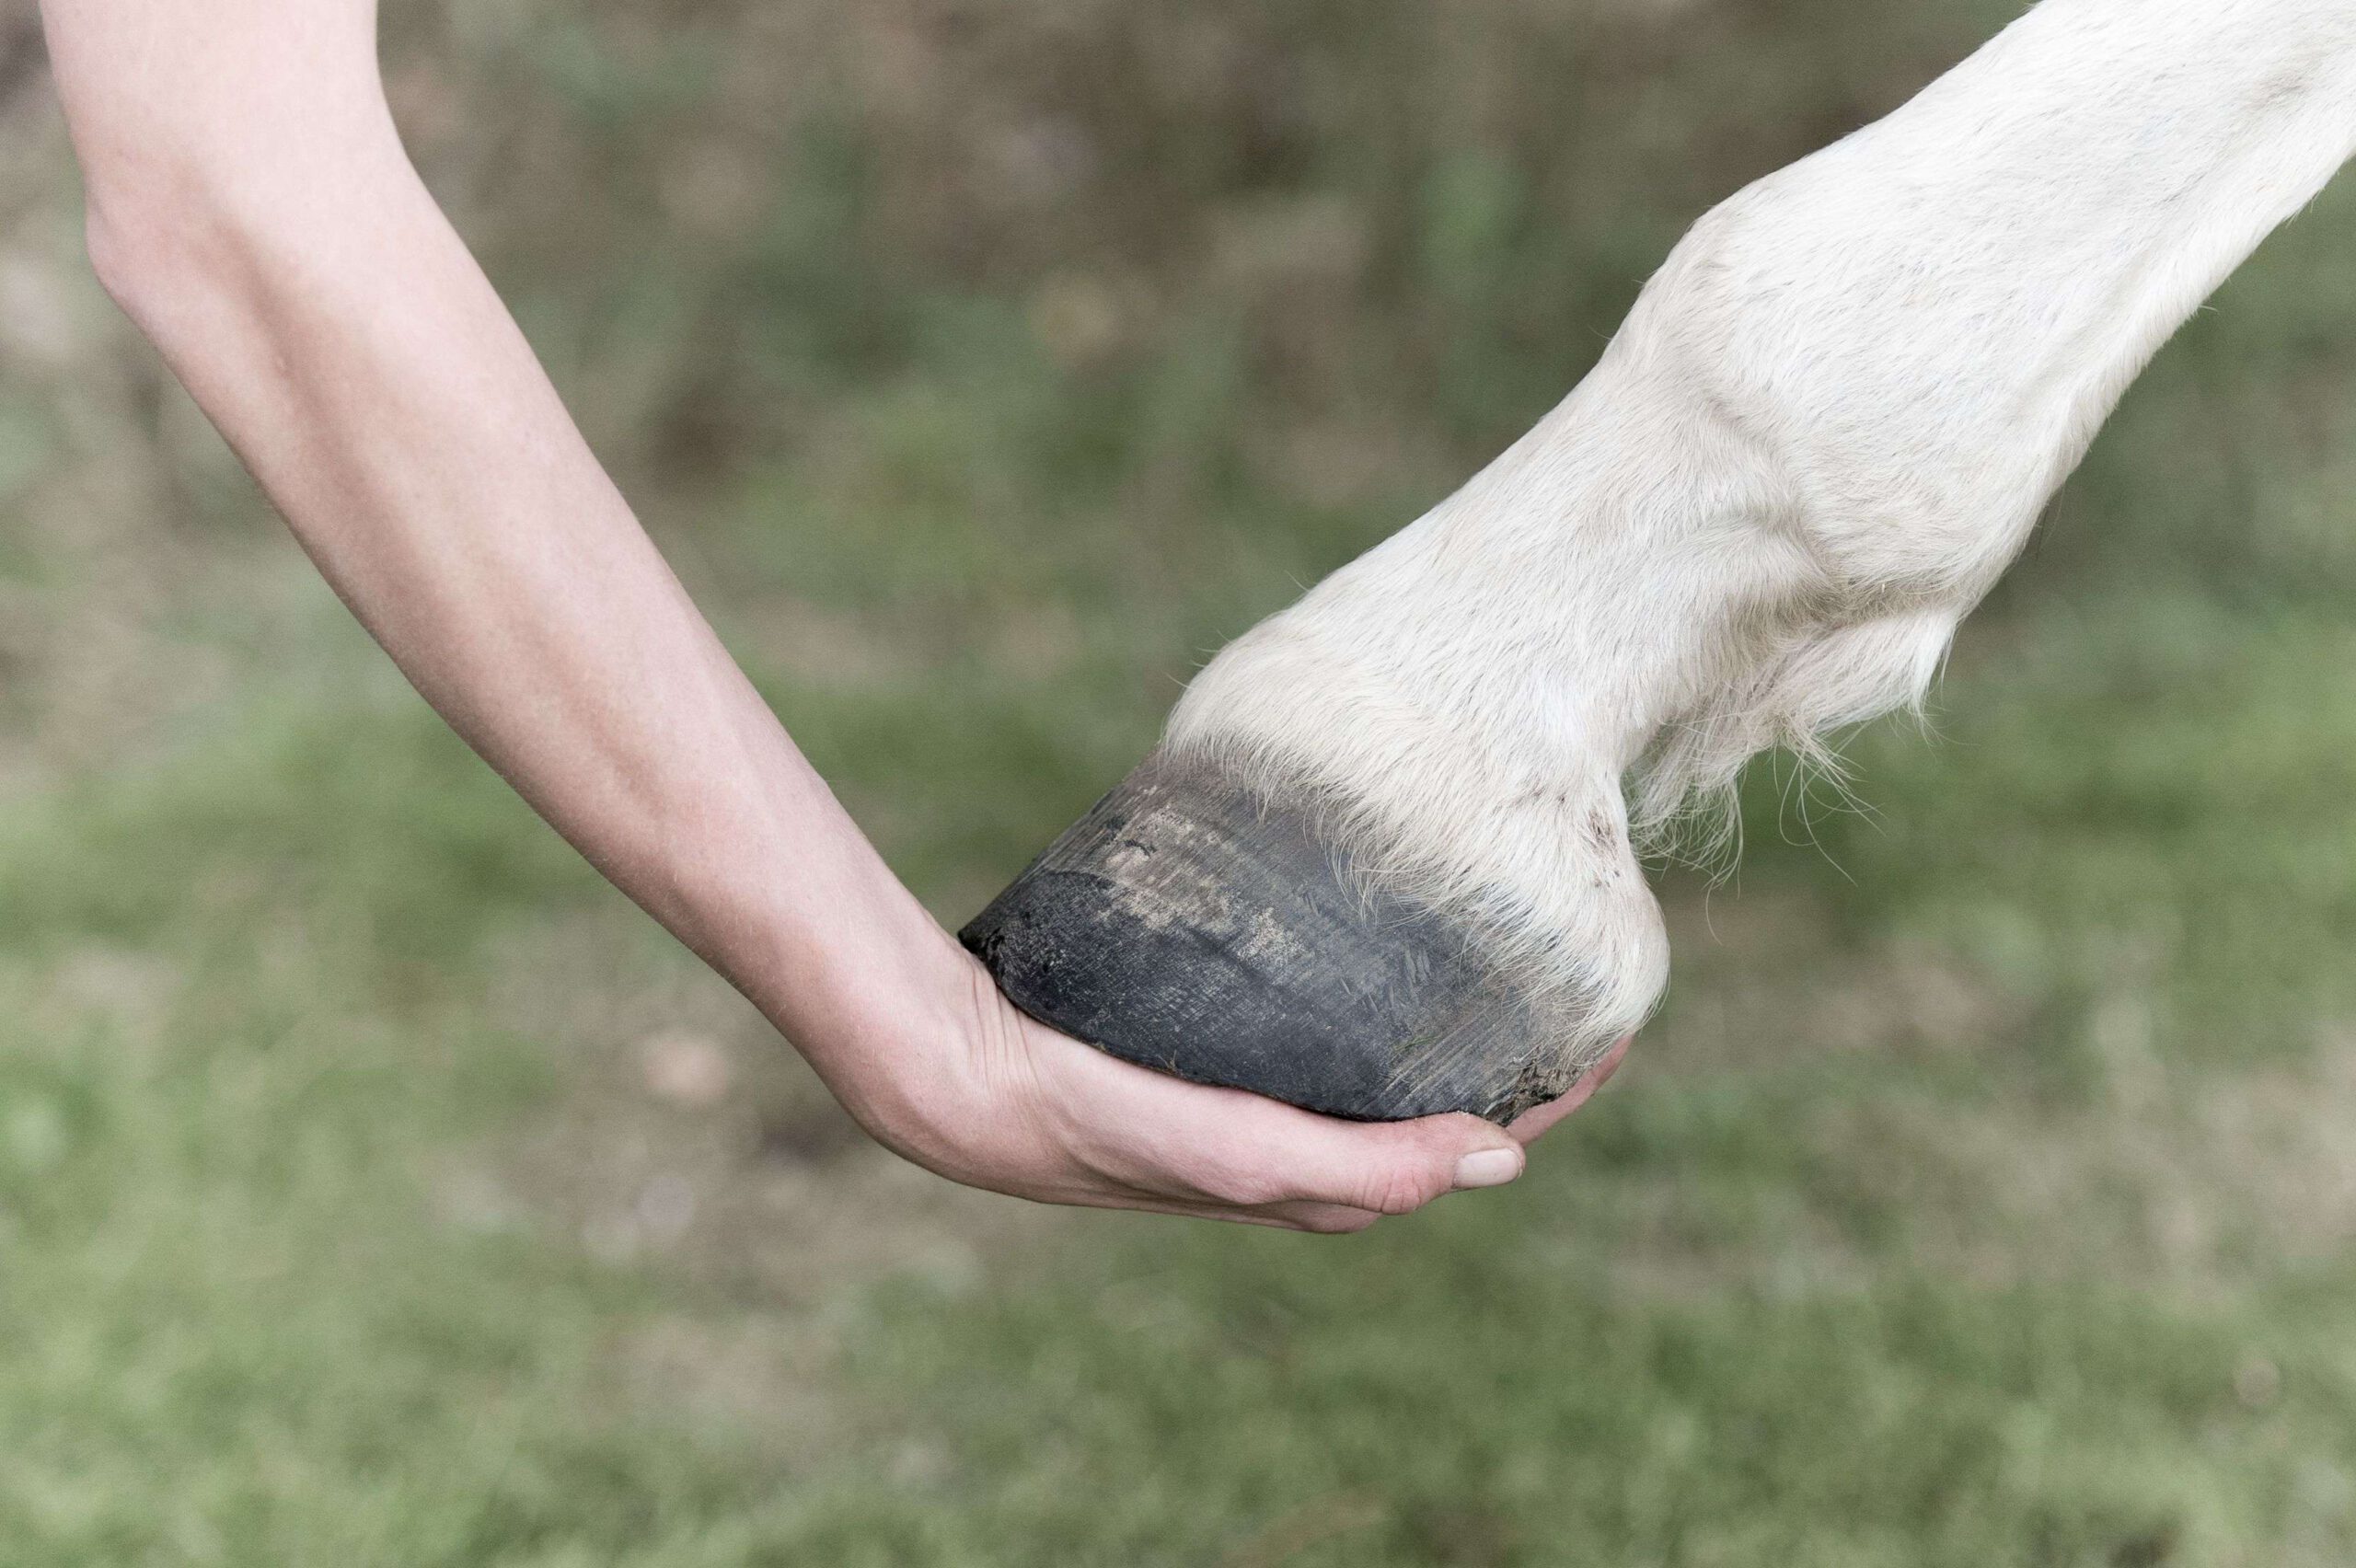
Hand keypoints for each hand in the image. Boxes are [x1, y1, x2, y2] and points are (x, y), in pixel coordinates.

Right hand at [825, 933, 1629, 1232]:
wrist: (962, 1074)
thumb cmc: (1102, 1121)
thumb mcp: (1244, 1151)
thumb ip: (1362, 1164)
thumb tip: (1500, 1160)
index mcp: (1314, 1178)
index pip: (1462, 1142)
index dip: (1543, 1093)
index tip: (1612, 1029)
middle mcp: (1290, 1141)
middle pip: (1426, 1102)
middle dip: (1504, 1052)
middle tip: (1562, 969)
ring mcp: (1247, 1091)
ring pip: (1370, 1062)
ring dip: (1434, 1020)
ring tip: (1482, 945)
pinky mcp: (1204, 1046)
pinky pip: (1309, 1023)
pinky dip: (1358, 993)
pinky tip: (1356, 939)